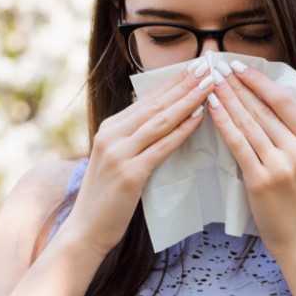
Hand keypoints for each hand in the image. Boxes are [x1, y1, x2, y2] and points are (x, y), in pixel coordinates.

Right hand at [63, 66, 214, 255]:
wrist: (86, 230)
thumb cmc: (107, 198)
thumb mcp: (116, 159)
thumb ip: (134, 139)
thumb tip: (163, 119)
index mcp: (110, 127)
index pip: (147, 99)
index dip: (173, 82)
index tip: (195, 67)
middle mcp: (112, 134)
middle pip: (156, 104)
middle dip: (184, 83)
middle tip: (207, 66)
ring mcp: (119, 152)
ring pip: (161, 120)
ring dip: (188, 100)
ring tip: (209, 85)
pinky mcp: (129, 173)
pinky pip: (162, 146)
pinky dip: (182, 130)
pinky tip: (199, 117)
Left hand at [207, 61, 295, 258]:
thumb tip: (269, 105)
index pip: (284, 101)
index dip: (260, 81)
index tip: (241, 66)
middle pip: (263, 108)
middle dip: (237, 85)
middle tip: (218, 66)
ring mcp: (281, 166)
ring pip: (249, 123)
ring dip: (227, 98)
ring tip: (210, 82)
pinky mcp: (261, 181)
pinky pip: (238, 145)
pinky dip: (223, 124)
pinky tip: (212, 109)